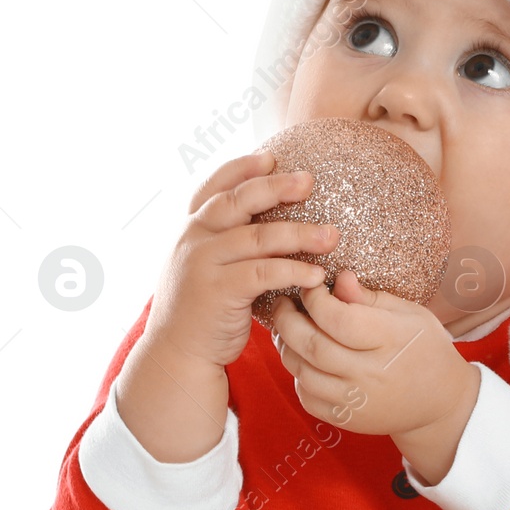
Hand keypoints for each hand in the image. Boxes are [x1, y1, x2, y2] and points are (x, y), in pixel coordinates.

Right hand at [144, 150, 340, 372]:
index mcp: (191, 228)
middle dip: (276, 186)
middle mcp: (193, 238)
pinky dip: (294, 270)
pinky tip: (318, 274)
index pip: (215, 185)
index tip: (272, 157)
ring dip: (300, 233)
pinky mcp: (219, 291)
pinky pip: (264, 272)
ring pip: (259, 237)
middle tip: (310, 181)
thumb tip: (264, 220)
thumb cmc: (201, 310)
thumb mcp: (204, 266)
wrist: (177, 353)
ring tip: (332, 235)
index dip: (243, 167)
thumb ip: (224, 241)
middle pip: (239, 200)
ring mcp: (203, 263)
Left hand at [268, 270, 479, 455]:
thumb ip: (370, 298)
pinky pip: (306, 396)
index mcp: (390, 340)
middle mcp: (370, 374)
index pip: (338, 319)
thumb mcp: (408, 313)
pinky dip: (297, 375)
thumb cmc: (424, 348)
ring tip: (287, 329)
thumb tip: (338, 278)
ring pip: (302, 372)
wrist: (439, 403)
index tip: (310, 286)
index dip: (314, 300)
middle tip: (282, 303)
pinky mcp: (346, 419)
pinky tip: (303, 358)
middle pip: (313, 346)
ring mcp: (356, 401)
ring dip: (286, 347)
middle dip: (287, 320)